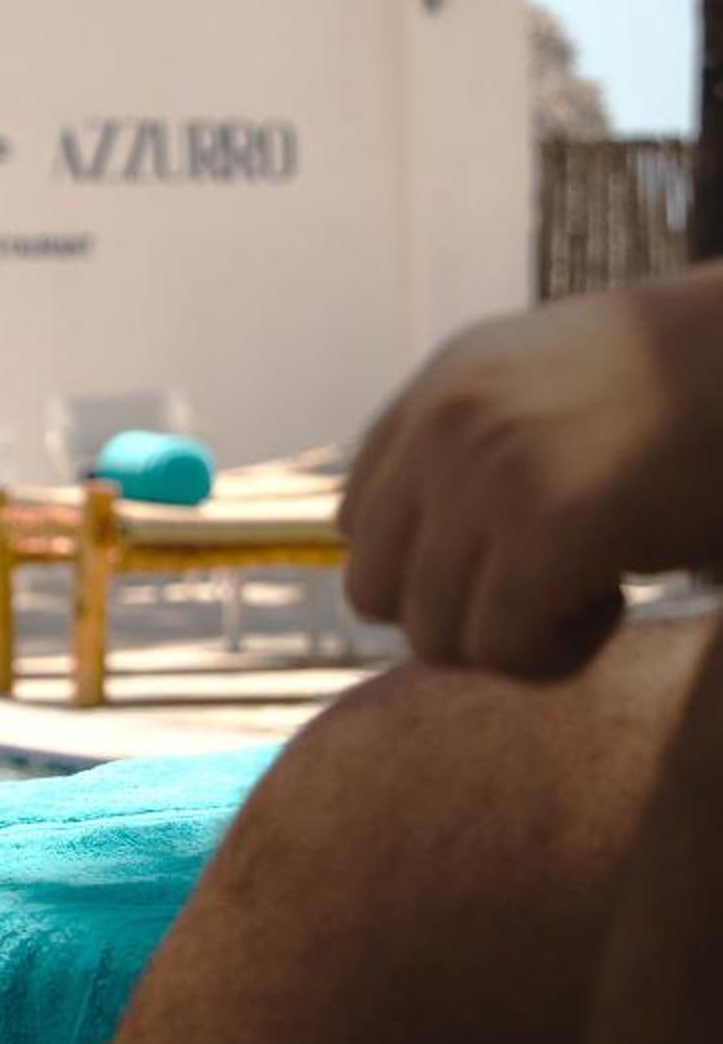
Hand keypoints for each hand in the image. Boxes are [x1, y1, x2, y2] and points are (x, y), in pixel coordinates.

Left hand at [343, 275, 722, 680]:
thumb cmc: (683, 392)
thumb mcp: (548, 388)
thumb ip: (476, 449)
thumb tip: (427, 563)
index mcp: (438, 391)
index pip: (359, 521)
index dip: (429, 568)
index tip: (510, 561)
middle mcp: (443, 426)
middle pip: (375, 591)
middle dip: (456, 618)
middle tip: (545, 594)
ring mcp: (487, 474)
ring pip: (435, 634)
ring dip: (515, 642)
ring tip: (593, 590)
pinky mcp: (547, 528)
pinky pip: (504, 648)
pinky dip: (560, 655)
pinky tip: (618, 600)